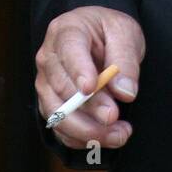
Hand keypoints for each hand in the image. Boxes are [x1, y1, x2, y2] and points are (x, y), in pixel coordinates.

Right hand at [34, 7, 144, 150]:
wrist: (99, 38)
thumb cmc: (109, 32)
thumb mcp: (126, 34)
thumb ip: (126, 60)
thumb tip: (125, 92)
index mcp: (66, 31)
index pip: (68, 51)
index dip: (78, 71)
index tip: (90, 88)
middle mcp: (48, 59)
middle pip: (62, 88)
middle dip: (90, 107)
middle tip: (114, 116)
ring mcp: (46, 85)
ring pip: (58, 114)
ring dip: (87, 130)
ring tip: (119, 134)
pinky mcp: (50, 106)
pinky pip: (60, 129)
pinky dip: (82, 139)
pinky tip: (107, 139)